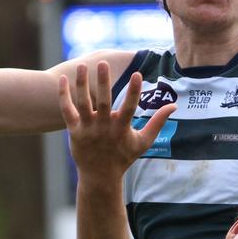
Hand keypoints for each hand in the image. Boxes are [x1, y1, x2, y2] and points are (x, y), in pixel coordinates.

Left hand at [59, 61, 176, 177]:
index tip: (137, 74)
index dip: (134, 91)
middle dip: (104, 82)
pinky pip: (67, 111)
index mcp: (121, 129)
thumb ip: (157, 123)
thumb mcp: (143, 142)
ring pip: (83, 104)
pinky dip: (64, 95)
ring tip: (83, 65)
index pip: (130, 108)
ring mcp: (88, 129)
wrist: (100, 176)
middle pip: (104, 102)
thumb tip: (174, 106)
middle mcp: (104, 128)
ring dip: (82, 84)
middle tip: (103, 62)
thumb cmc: (124, 157)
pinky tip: (63, 79)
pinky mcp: (74, 131)